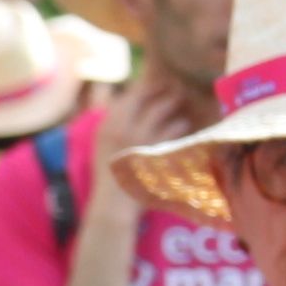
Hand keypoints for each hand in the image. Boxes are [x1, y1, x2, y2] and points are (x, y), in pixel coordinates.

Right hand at [98, 71, 215, 203]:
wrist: (114, 203)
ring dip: (171, 103)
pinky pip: (172, 130)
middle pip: (143, 96)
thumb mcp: (101, 144)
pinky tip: (184, 124)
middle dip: (159, 88)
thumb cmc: (110, 173)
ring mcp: (139, 139)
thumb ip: (112, 121)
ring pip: (160, 110)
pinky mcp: (156, 151)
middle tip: (173, 84)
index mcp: (107, 125)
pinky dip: (179, 124)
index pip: (126, 96)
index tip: (154, 82)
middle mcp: (121, 128)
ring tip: (179, 101)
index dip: (143, 86)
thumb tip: (123, 98)